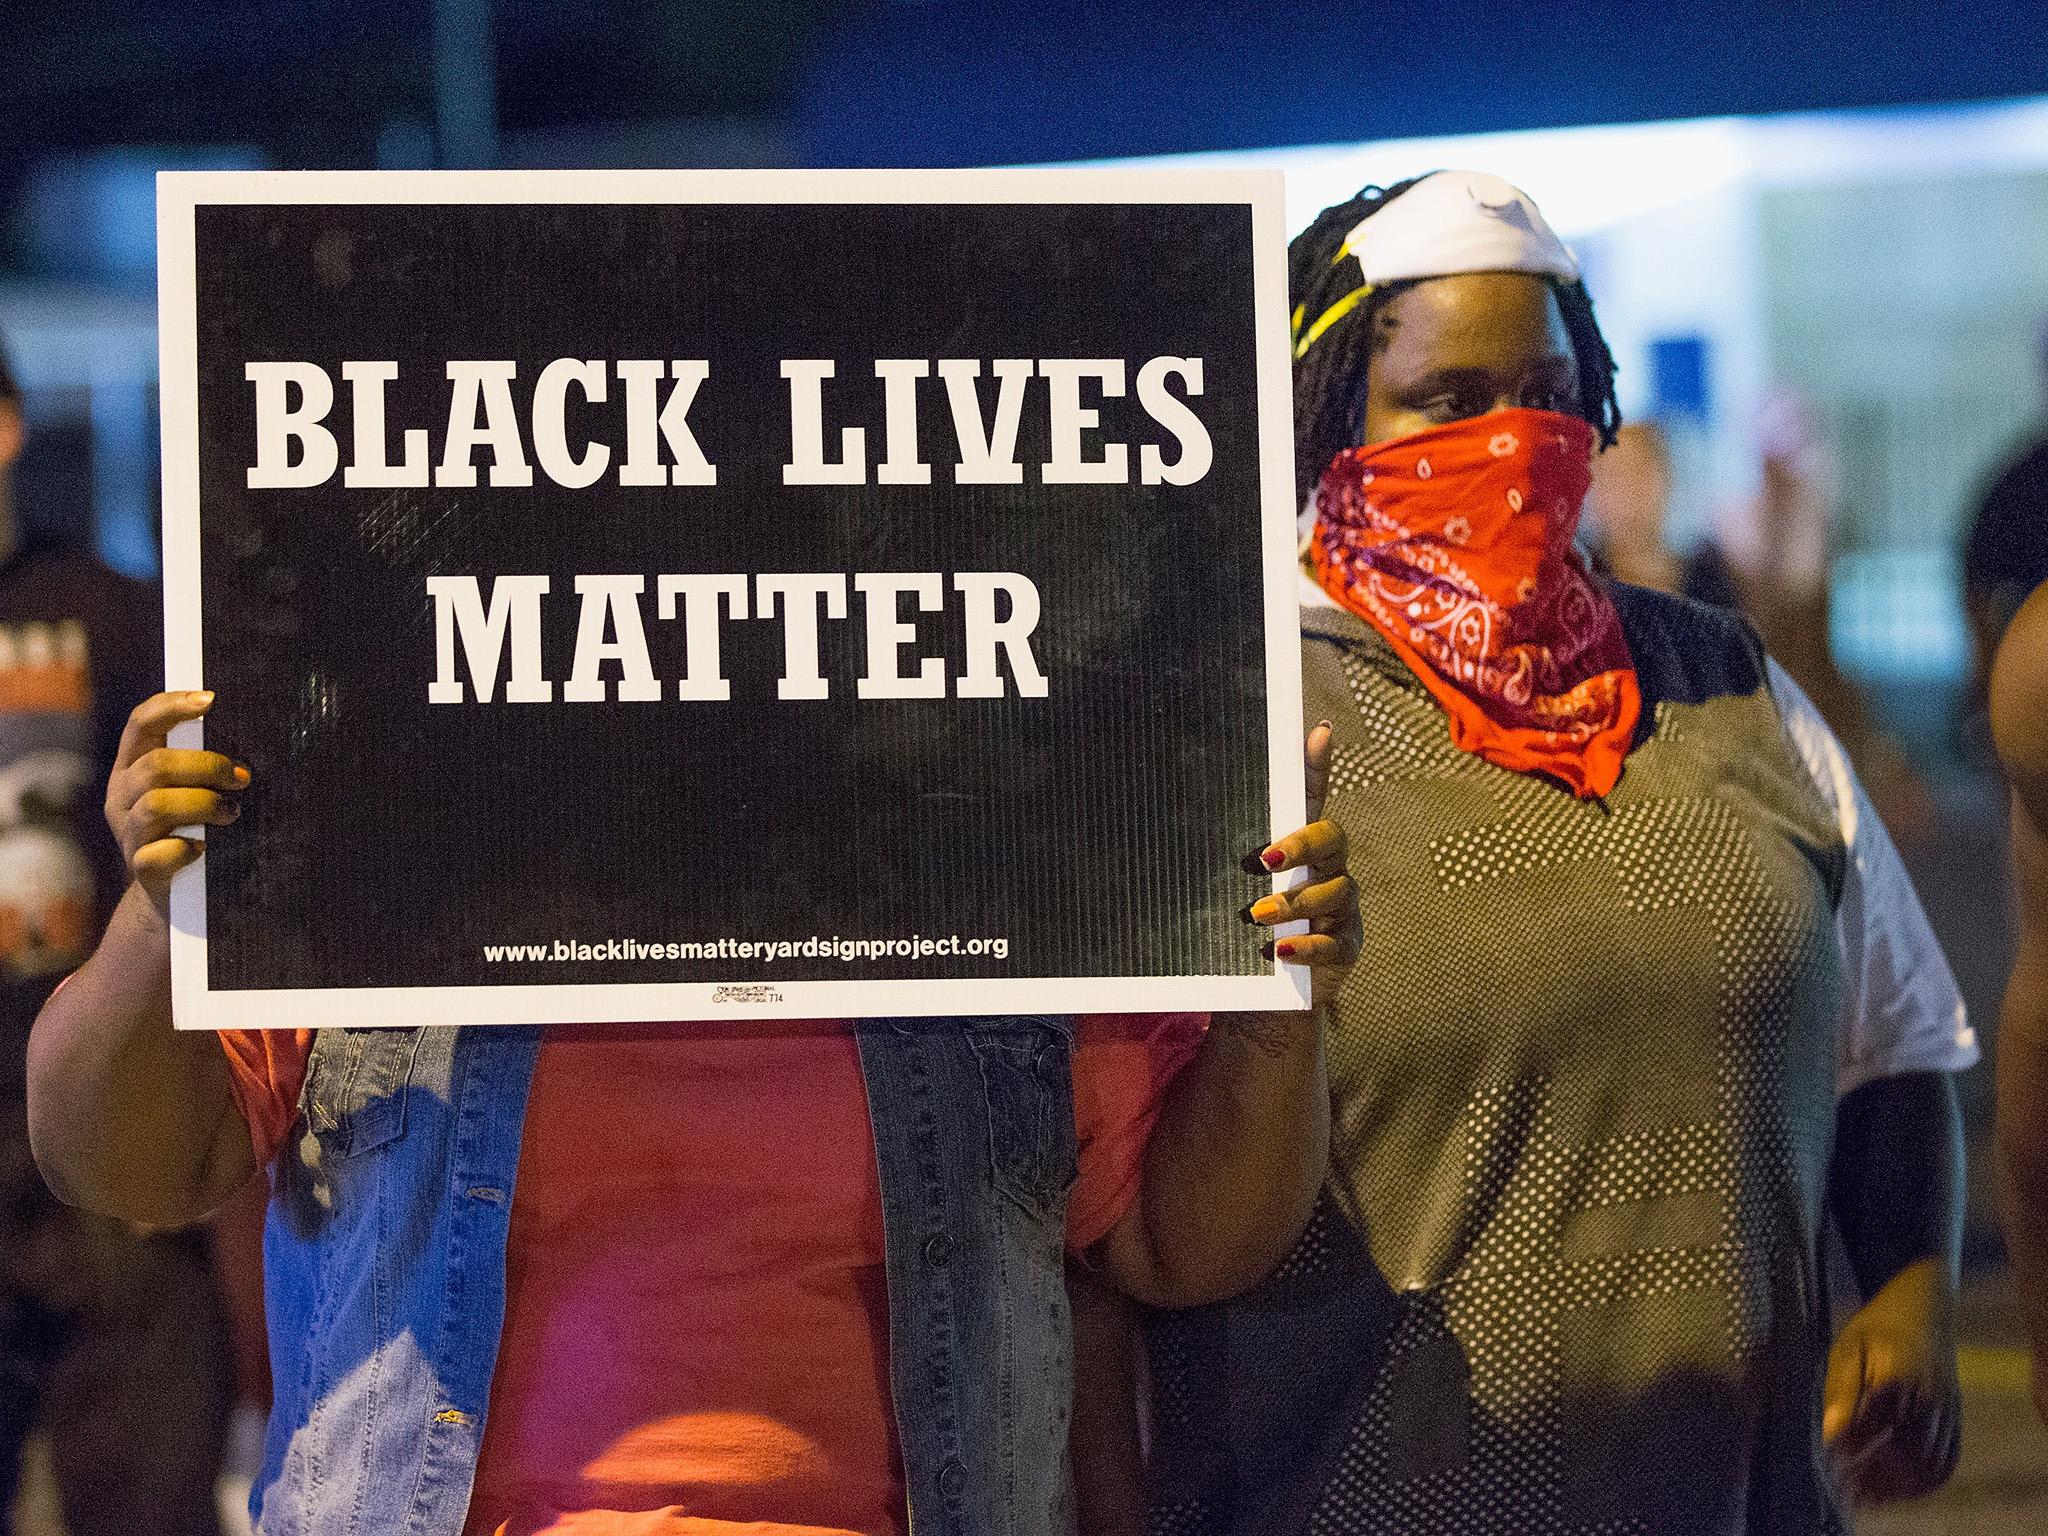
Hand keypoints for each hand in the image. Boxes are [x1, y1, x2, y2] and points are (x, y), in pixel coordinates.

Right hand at [105, 691, 247, 913]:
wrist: (172, 894)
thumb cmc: (191, 828)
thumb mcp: (188, 789)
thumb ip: (200, 763)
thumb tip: (252, 732)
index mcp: (131, 767)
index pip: (141, 723)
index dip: (172, 706)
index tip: (211, 699)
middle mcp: (121, 795)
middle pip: (156, 765)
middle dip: (207, 765)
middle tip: (241, 778)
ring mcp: (127, 832)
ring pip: (158, 805)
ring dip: (205, 804)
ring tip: (231, 812)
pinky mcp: (140, 868)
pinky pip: (159, 854)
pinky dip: (186, 849)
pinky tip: (203, 849)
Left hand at [1244, 720, 1358, 1005]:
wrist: (1265, 991)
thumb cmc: (1247, 927)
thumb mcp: (1230, 886)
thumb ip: (1225, 850)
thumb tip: (1193, 807)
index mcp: (1301, 848)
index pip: (1312, 797)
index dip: (1317, 764)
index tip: (1316, 731)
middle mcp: (1329, 870)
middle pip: (1333, 838)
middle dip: (1300, 844)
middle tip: (1262, 859)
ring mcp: (1342, 909)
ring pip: (1336, 891)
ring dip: (1294, 902)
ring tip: (1256, 914)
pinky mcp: (1345, 948)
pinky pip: (1335, 943)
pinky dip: (1305, 948)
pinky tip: (1279, 952)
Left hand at [1822, 1257, 1961, 1505]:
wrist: (1924, 1307)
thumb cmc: (1875, 1327)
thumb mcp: (1847, 1346)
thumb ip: (1840, 1389)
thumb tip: (1830, 1434)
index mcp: (1901, 1373)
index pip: (1876, 1426)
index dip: (1853, 1448)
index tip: (1829, 1460)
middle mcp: (1931, 1396)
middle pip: (1906, 1453)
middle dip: (1875, 1475)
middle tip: (1843, 1487)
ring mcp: (1948, 1411)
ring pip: (1929, 1464)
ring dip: (1898, 1486)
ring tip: (1864, 1494)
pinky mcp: (1955, 1421)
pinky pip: (1945, 1462)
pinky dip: (1922, 1483)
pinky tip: (1895, 1489)